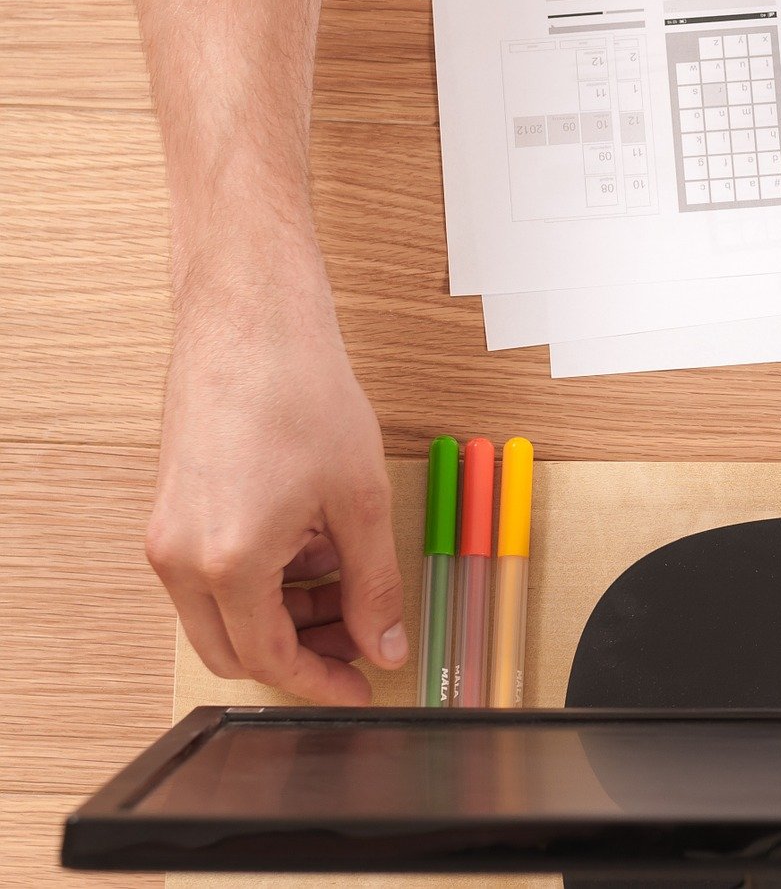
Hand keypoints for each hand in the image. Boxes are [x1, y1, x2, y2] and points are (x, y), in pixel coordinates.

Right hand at [147, 261, 406, 703]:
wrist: (250, 322)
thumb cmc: (302, 393)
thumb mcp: (361, 500)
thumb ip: (373, 585)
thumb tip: (385, 644)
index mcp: (228, 562)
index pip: (270, 660)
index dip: (321, 681)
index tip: (361, 686)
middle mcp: (181, 558)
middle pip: (237, 648)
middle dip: (302, 652)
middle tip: (360, 637)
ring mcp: (167, 534)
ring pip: (222, 613)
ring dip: (284, 612)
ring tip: (345, 576)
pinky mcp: (169, 511)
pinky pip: (212, 574)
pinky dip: (262, 577)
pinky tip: (313, 543)